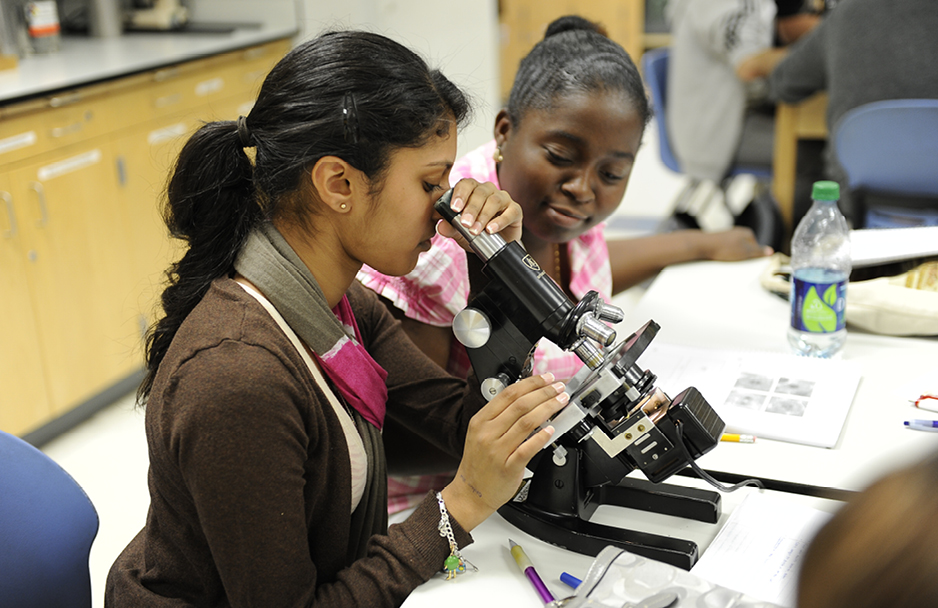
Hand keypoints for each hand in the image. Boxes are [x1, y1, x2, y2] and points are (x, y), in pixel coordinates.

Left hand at [436, 178, 522, 248]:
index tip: (454, 208)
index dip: (460, 194)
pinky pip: (510, 212)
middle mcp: (488, 191)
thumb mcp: (459, 232)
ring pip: (494, 201)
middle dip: (471, 209)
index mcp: (472, 190)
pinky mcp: (515, 210)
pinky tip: (491, 230)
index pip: (466, 184)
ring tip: (476, 230)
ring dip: (484, 216)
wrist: (494, 246)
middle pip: (480, 193)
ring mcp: (503, 199)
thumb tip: (441, 226)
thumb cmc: (476, 232)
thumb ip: (450, 228)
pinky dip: (500, 221)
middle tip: (465, 224)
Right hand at [440, 373, 567, 530]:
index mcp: (481, 421)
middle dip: (544, 392)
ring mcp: (497, 450)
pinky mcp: (508, 467)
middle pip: (520, 405)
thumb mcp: (480, 434)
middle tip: (559, 388)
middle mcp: (487, 433)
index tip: (546, 379)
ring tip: (560, 402)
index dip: (531, 383)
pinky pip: (527, 448)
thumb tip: (528, 400)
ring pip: (526, 422)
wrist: (471, 493)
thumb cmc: (478, 464)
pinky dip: (541, 437)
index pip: (508, 394)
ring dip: (547, 409)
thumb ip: (499, 417)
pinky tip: (551, 430)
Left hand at [700, 227, 773, 260]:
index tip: (749, 262)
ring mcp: (727, 236)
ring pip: (735, 250)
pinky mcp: (718, 241)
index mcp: (746, 232)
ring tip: (728, 260)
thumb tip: (770, 251)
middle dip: (743, 256)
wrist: (702, 245)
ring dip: (733, 257)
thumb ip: (758, 252)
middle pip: (746, 248)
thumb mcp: (745, 252)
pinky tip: (721, 259)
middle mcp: (737, 232)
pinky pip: (726, 251)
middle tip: (738, 262)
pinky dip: (725, 256)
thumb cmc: (724, 248)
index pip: (757, 247)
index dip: (753, 256)